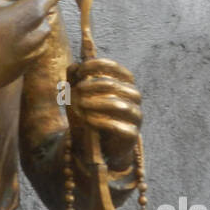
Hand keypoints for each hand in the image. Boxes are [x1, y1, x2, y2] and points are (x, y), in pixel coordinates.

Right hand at [0, 0, 69, 109]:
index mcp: (28, 13)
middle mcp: (38, 33)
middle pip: (43, 13)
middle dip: (31, 8)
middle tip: (6, 9)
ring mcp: (35, 52)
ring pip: (40, 30)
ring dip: (28, 25)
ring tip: (2, 28)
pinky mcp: (29, 66)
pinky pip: (34, 46)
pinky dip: (25, 40)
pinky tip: (3, 44)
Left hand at [66, 57, 142, 173]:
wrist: (98, 144)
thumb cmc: (90, 113)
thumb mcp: (78, 96)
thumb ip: (76, 79)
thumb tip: (74, 65)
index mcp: (124, 83)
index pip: (114, 67)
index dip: (97, 65)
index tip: (80, 70)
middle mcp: (134, 97)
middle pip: (115, 85)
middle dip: (93, 85)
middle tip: (77, 90)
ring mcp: (135, 116)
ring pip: (120, 105)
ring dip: (97, 103)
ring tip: (81, 104)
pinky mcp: (132, 134)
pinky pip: (119, 127)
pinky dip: (101, 122)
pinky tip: (88, 120)